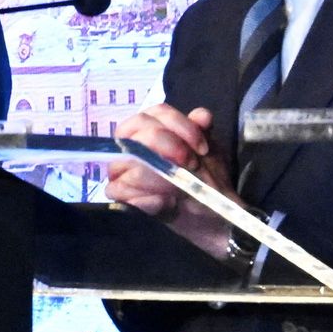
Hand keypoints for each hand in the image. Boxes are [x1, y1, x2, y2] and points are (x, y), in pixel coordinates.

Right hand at [108, 100, 238, 258]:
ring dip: (155, 172)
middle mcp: (133, 148)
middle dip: (165, 142)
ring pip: (124, 162)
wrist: (214, 217)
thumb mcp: (211, 153)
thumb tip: (201, 116)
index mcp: (153, 129)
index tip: (202, 146)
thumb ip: (202, 132)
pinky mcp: (123, 199)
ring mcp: (123, 173)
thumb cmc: (207, 180)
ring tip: (180, 186)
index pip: (154, 114)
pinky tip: (166, 202)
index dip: (178, 125)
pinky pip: (118, 191)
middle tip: (190, 162)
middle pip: (134, 132)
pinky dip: (144, 197)